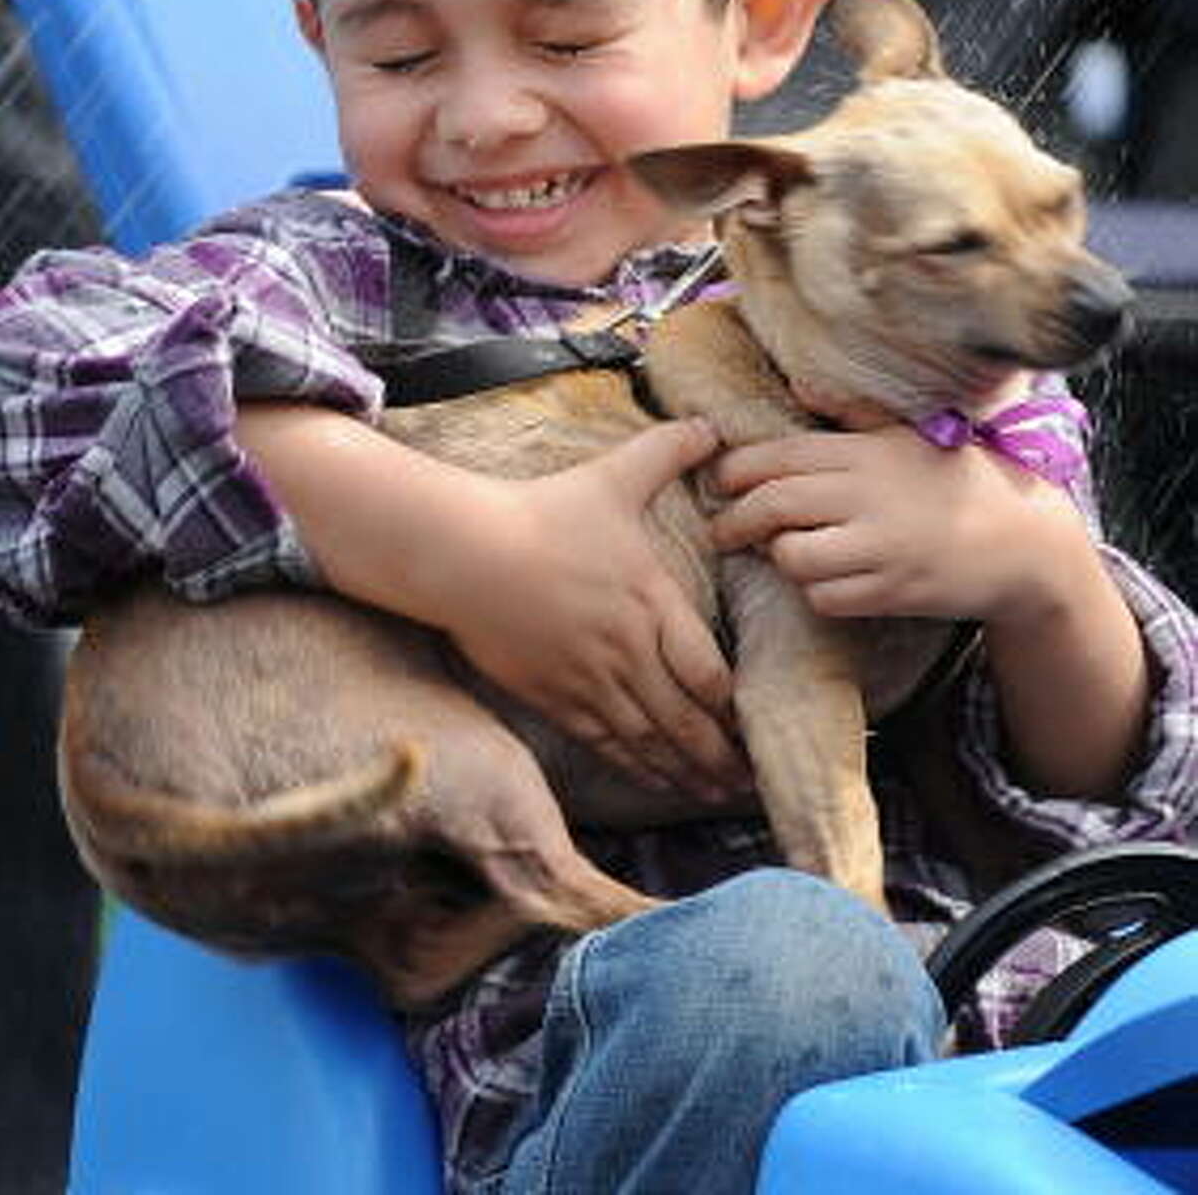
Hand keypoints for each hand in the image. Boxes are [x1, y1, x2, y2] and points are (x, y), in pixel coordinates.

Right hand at [441, 420, 750, 801]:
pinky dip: (637, 769)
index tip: (756, 723)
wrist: (464, 552)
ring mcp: (589, 679)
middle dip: (721, 754)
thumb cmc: (542, 513)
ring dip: (686, 771)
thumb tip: (710, 426)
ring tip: (715, 794)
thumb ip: (667, 451)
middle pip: (686, 719)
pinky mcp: (553, 697)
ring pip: (649, 741)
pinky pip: (606, 744)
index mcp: (650, 600)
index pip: (707, 670)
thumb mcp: (612, 475)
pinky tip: (657, 784)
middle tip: (751, 780)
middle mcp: (626, 650)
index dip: (734, 705)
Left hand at [709, 423, 1077, 624]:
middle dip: (733, 519)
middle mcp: (870, 496)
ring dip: (779, 557)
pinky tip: (825, 578)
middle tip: (721, 529)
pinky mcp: (893, 592)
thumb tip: (800, 384)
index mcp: (868, 452)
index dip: (735, 470)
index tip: (718, 480)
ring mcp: (882, 547)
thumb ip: (853, 411)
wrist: (1025, 543)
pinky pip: (825, 598)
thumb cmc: (959, 481)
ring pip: (792, 557)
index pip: (779, 456)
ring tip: (784, 551)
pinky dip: (815, 592)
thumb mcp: (910, 435)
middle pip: (772, 505)